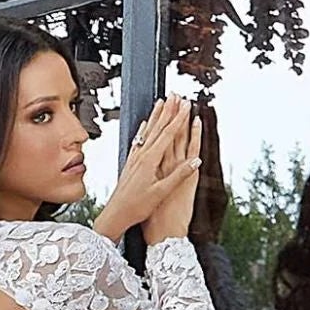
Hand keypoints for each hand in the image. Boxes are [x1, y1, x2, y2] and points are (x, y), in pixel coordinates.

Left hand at [94, 95, 202, 243]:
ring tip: (161, 102)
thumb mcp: (160, 193)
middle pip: (158, 127)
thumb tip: (195, 161)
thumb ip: (178, 175)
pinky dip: (144, 129)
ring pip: (148, 130)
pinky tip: (144, 125)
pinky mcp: (130, 163)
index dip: (179, 117)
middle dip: (168, 110)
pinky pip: (139, 140)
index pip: (168, 133)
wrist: (114, 215)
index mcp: (150, 160)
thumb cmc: (136, 207)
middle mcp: (141, 155)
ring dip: (156, 115)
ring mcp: (134, 158)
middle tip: (176, 95)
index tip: (187, 104)